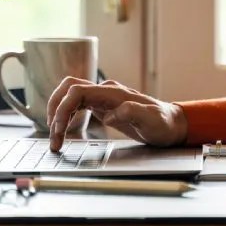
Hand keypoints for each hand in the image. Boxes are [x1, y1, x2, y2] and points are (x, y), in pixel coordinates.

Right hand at [45, 77, 188, 151]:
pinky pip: (77, 104)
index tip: (59, 130)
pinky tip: (64, 130)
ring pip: (70, 95)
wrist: (171, 124)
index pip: (78, 91)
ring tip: (55, 136)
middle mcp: (105, 91)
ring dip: (58, 112)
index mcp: (113, 93)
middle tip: (54, 136)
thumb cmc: (162, 123)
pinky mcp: (102, 105)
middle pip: (69, 89)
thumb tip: (112, 114)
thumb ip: (134, 113)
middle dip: (55, 110)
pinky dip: (66, 115)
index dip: (63, 109)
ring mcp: (103, 97)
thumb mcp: (152, 121)